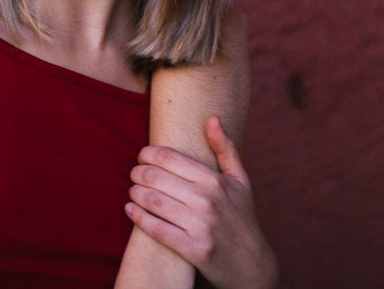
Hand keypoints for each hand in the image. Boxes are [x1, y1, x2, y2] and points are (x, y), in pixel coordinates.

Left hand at [125, 117, 277, 288]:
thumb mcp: (241, 182)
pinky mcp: (194, 249)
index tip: (141, 156)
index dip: (148, 154)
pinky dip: (138, 217)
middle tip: (133, 174)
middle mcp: (208, 200)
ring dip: (135, 193)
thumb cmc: (243, 218)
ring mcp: (201, 226)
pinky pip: (157, 229)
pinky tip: (130, 210)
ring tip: (132, 191)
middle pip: (156, 177)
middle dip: (137, 173)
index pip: (169, 158)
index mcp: (215, 180)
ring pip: (153, 201)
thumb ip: (226, 149)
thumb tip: (212, 118)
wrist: (253, 265)